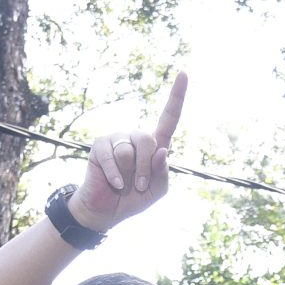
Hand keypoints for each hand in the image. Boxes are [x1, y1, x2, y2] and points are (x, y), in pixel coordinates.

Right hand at [67, 72, 185, 232]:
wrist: (107, 211)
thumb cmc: (134, 198)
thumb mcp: (157, 191)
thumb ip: (163, 173)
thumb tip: (162, 150)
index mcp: (155, 145)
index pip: (169, 118)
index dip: (177, 97)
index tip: (183, 74)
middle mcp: (136, 137)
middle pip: (147, 140)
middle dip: (145, 168)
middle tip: (139, 185)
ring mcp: (117, 139)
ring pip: (128, 152)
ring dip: (129, 174)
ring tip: (124, 183)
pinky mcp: (100, 145)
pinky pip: (112, 158)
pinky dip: (115, 176)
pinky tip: (115, 184)